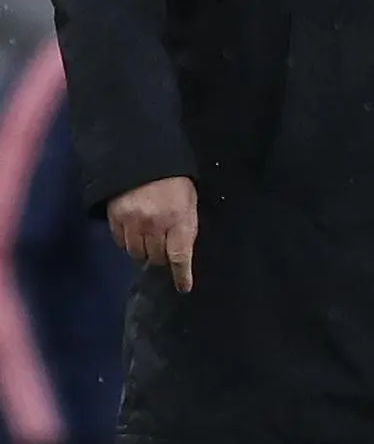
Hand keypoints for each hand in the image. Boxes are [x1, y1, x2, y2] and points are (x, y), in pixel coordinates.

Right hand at [107, 176, 198, 293]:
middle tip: (164, 245)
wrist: (142, 155)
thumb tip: (183, 252)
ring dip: (144, 250)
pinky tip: (134, 230)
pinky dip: (128, 241)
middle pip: (157, 258)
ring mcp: (132, 222)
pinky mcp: (115, 218)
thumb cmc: (173, 180)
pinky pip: (120, 242)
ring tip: (149, 237)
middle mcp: (155, 225)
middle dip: (162, 256)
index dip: (181, 275)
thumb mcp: (189, 201)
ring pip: (137, 253)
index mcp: (178, 219)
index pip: (180, 257)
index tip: (183, 287)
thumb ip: (187, 226)